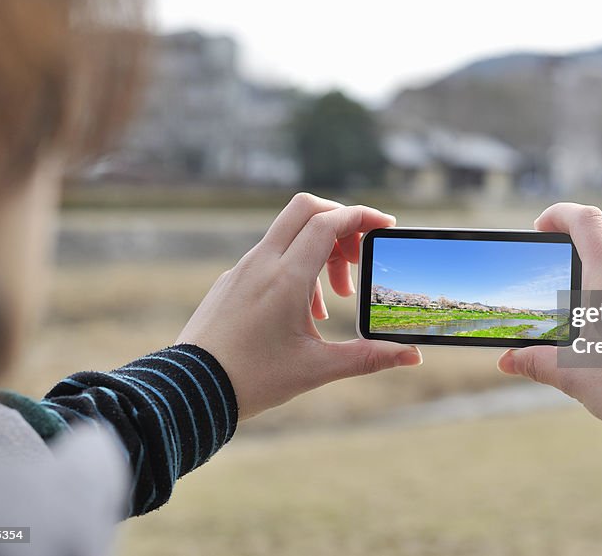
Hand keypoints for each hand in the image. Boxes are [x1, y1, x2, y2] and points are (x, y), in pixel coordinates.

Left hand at [176, 193, 421, 420]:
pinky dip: (296, 267)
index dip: (362, 217)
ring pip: (288, 234)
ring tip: (335, 300)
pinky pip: (269, 256)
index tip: (385, 227)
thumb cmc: (252, 380)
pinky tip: (303, 311)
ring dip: (320, 252)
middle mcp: (262, 263)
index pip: (328, 222)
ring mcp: (242, 269)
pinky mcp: (230, 282)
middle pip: (306, 209)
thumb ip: (368, 358)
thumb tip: (413, 358)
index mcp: (285, 278)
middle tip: (357, 259)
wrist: (188, 391)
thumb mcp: (317, 369)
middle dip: (340, 223)